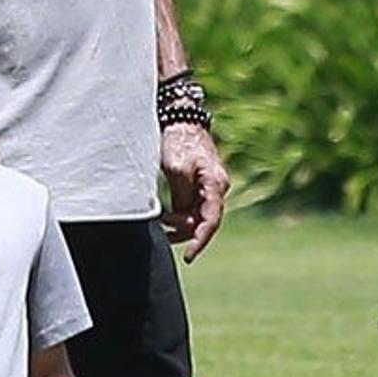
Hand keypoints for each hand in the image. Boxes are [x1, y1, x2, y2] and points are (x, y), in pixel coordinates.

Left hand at [160, 123, 229, 262]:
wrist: (180, 119)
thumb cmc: (179, 141)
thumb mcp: (177, 170)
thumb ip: (182, 197)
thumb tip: (183, 221)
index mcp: (216, 184)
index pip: (211, 221)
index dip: (200, 241)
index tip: (189, 257)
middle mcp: (217, 188)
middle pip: (205, 222)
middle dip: (185, 232)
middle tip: (162, 231)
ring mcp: (209, 187)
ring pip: (198, 217)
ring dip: (180, 224)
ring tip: (160, 222)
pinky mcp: (199, 185)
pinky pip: (193, 208)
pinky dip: (179, 215)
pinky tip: (165, 217)